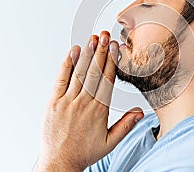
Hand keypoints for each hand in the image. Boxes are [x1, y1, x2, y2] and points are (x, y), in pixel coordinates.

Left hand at [34, 31, 143, 171]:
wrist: (59, 162)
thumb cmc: (85, 152)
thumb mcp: (110, 142)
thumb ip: (125, 125)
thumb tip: (140, 112)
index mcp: (99, 111)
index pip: (107, 80)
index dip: (111, 61)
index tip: (115, 47)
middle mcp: (84, 103)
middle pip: (94, 72)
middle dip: (100, 52)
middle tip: (105, 35)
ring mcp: (67, 101)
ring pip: (79, 73)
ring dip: (86, 54)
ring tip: (92, 39)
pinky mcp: (53, 102)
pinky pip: (61, 79)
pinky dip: (67, 65)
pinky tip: (73, 52)